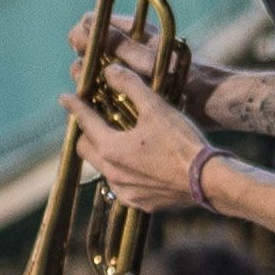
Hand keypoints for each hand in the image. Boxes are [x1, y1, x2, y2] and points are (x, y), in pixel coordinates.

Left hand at [70, 71, 208, 216]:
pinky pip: (122, 186)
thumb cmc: (182, 142)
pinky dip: (124, 172)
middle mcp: (112, 173)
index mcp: (111, 148)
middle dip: (86, 133)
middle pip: (86, 149)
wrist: (209, 181)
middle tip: (94, 120)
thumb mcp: (156, 107)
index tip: (65, 97)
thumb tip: (111, 71)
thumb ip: (130, 86)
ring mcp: (125, 192)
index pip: (84, 122)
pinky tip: (140, 164)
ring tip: (120, 141)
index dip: (74, 106)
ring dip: (106, 154)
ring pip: (104, 169)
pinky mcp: (141, 204)